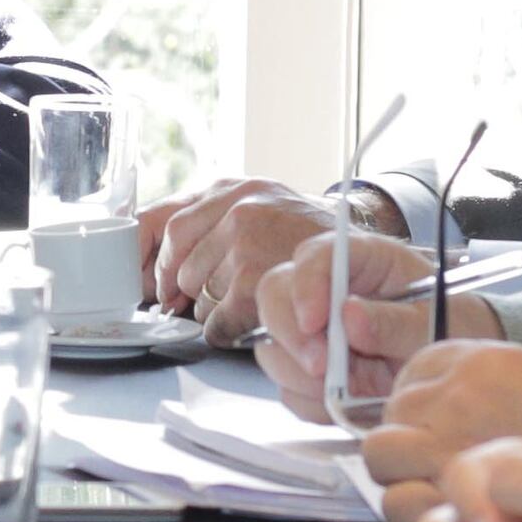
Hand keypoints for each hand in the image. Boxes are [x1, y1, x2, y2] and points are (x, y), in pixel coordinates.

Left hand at [139, 180, 338, 342]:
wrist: (360, 249)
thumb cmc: (305, 231)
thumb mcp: (260, 201)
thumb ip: (213, 218)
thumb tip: (163, 258)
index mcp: (233, 190)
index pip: (170, 225)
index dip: (161, 262)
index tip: (163, 282)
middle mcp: (239, 211)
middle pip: (182, 266)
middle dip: (190, 290)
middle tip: (211, 297)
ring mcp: (248, 246)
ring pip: (199, 296)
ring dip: (213, 310)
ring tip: (243, 304)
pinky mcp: (256, 284)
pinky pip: (216, 322)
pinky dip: (225, 331)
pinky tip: (245, 324)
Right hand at [252, 229, 442, 420]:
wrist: (450, 368)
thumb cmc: (449, 328)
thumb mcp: (433, 324)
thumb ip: (395, 322)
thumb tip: (349, 317)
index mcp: (362, 260)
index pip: (317, 255)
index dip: (306, 285)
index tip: (315, 322)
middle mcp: (326, 290)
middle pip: (274, 294)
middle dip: (291, 335)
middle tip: (322, 369)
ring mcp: (312, 330)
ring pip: (272, 346)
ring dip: (301, 375)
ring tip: (350, 390)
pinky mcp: (307, 368)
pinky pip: (287, 388)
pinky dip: (311, 402)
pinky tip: (348, 401)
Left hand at [361, 340, 521, 521]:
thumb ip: (465, 388)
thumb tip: (412, 412)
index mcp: (476, 361)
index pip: (408, 377)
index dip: (413, 411)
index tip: (425, 429)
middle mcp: (457, 396)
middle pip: (387, 417)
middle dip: (398, 450)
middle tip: (426, 471)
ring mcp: (452, 442)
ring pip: (382, 464)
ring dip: (401, 483)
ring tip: (436, 498)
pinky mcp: (455, 495)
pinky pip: (401, 507)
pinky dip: (416, 519)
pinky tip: (449, 521)